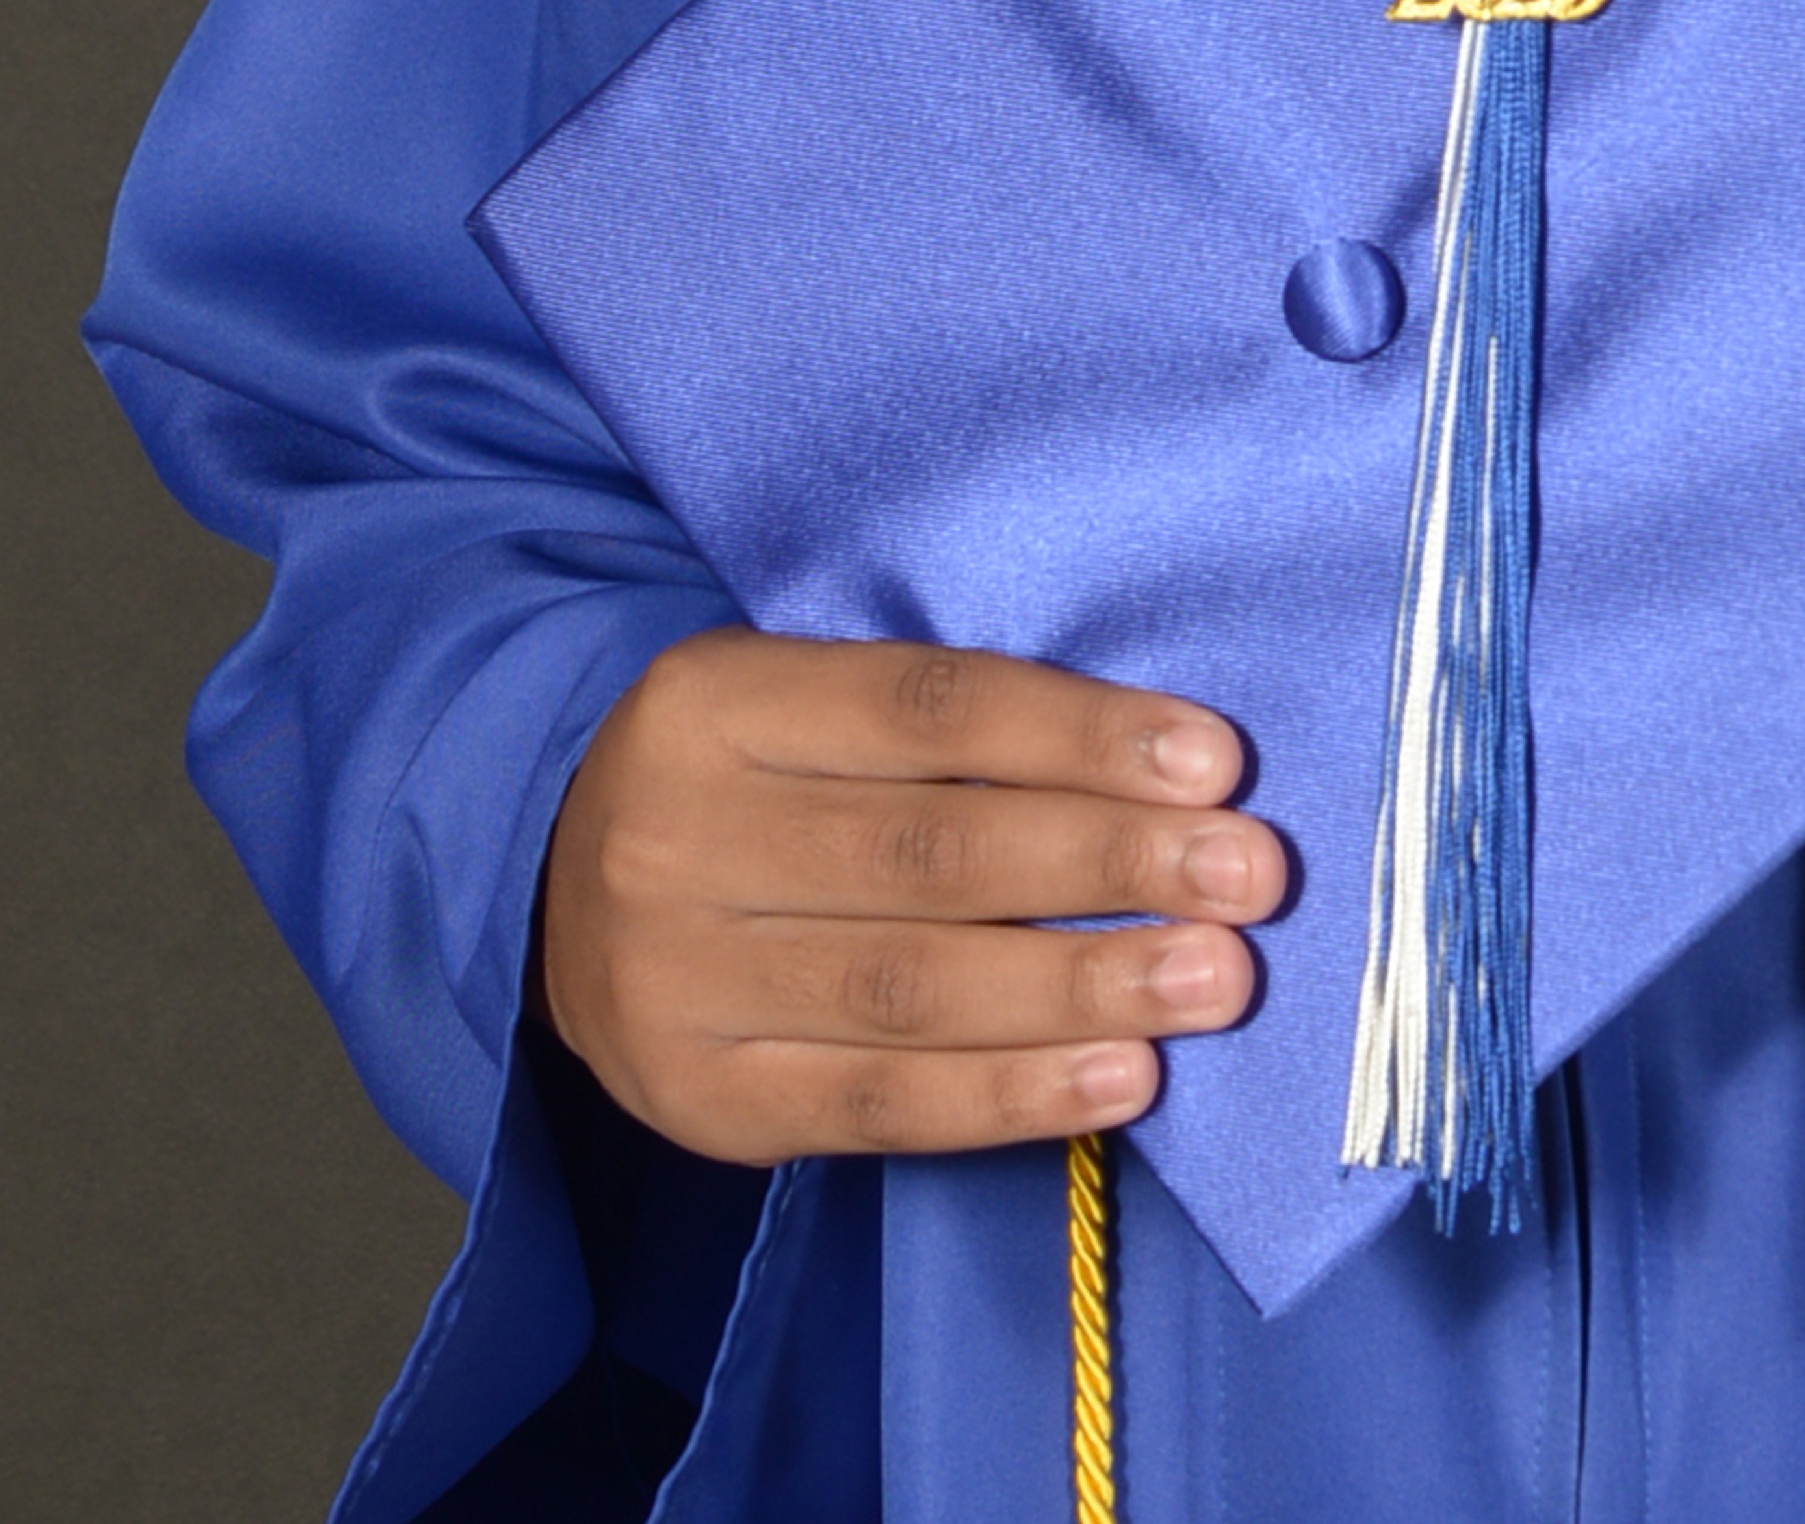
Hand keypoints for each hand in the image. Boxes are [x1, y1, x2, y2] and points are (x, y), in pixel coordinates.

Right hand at [537, 629, 1284, 1162]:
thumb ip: (951, 725)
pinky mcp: (701, 1103)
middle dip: (1112, 863)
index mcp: (713, 699)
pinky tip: (1122, 1078)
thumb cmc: (749, 778)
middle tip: (1250, 874)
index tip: (1216, 761)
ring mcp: (676, 981)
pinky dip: (1016, 1096)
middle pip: (934, 851)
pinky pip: (881, 1105)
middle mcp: (677, 836)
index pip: (930, 709)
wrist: (554, 890)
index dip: (1080, 734)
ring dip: (1086, 985)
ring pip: (916, 986)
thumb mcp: (806, 700)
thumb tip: (1165, 770)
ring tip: (1214, 978)